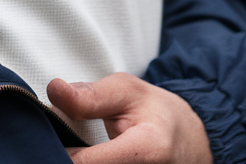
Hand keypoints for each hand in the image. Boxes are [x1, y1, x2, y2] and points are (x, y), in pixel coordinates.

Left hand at [46, 73, 212, 163]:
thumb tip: (54, 90)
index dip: (61, 152)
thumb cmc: (158, 113)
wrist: (191, 140)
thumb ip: (89, 95)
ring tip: (81, 148)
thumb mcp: (126, 90)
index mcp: (147, 150)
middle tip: (67, 142)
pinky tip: (90, 158)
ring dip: (79, 162)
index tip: (54, 139)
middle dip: (68, 158)